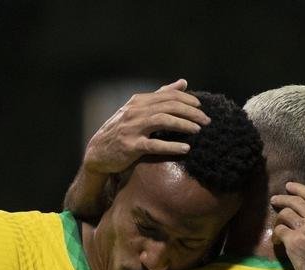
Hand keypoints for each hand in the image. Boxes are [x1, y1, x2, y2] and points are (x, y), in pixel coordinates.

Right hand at [83, 79, 210, 175]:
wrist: (98, 152)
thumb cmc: (122, 130)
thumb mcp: (139, 110)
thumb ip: (161, 96)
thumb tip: (183, 82)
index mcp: (138, 101)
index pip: (168, 95)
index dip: (187, 100)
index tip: (201, 107)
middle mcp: (135, 111)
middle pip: (168, 106)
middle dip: (190, 112)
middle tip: (206, 120)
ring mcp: (132, 128)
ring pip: (162, 121)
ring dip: (183, 125)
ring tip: (198, 130)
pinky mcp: (131, 146)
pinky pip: (154, 145)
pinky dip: (171, 146)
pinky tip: (185, 148)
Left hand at [271, 182, 304, 269]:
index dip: (299, 188)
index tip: (289, 187)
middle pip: (295, 201)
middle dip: (282, 199)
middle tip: (275, 200)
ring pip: (285, 215)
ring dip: (279, 219)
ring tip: (278, 226)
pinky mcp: (294, 242)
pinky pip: (280, 230)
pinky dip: (277, 235)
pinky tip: (279, 242)